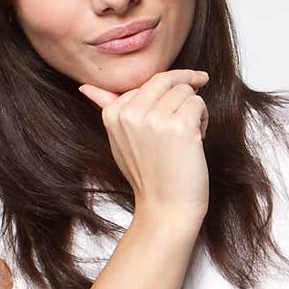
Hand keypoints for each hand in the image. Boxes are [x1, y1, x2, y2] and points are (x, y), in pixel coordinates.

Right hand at [77, 69, 210, 223]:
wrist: (166, 208)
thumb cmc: (147, 175)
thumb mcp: (119, 140)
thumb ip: (107, 108)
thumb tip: (85, 87)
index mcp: (113, 113)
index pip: (147, 82)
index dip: (164, 95)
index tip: (168, 115)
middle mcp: (131, 114)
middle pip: (167, 80)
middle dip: (184, 89)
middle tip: (190, 109)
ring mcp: (155, 119)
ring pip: (186, 91)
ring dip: (194, 109)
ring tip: (187, 134)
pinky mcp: (180, 126)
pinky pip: (198, 103)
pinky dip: (203, 119)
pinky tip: (196, 139)